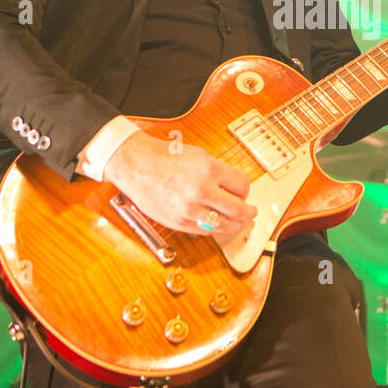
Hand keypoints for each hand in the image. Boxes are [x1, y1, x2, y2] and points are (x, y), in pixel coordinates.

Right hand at [102, 131, 257, 235]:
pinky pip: (204, 231)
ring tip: (238, 223)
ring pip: (223, 225)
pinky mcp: (178, 222)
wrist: (136, 165)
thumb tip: (235, 188)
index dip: (245, 191)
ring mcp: (189, 208)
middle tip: (251, 213)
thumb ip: (218, 172)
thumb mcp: (199, 156)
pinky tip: (216, 224)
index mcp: (209, 169)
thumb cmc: (164, 158)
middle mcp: (201, 190)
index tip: (244, 193)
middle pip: (238, 210)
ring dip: (235, 225)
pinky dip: (213, 228)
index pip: (242, 186)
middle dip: (248, 213)